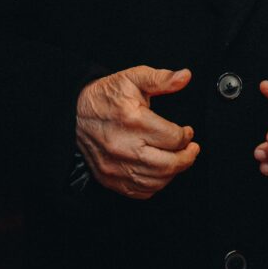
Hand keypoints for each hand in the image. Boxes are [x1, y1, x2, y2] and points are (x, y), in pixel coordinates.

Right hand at [76, 66, 199, 199]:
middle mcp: (123, 146)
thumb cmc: (107, 95)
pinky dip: (155, 185)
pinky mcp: (109, 178)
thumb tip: (185, 76)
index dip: (186, 136)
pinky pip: (139, 192)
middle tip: (192, 149)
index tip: (187, 132)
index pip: (172, 138)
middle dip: (187, 158)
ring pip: (155, 181)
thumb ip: (161, 78)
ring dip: (174, 172)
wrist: (74, 112)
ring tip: (180, 160)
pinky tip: (160, 172)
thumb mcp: (133, 77)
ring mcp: (115, 166)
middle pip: (167, 164)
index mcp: (133, 120)